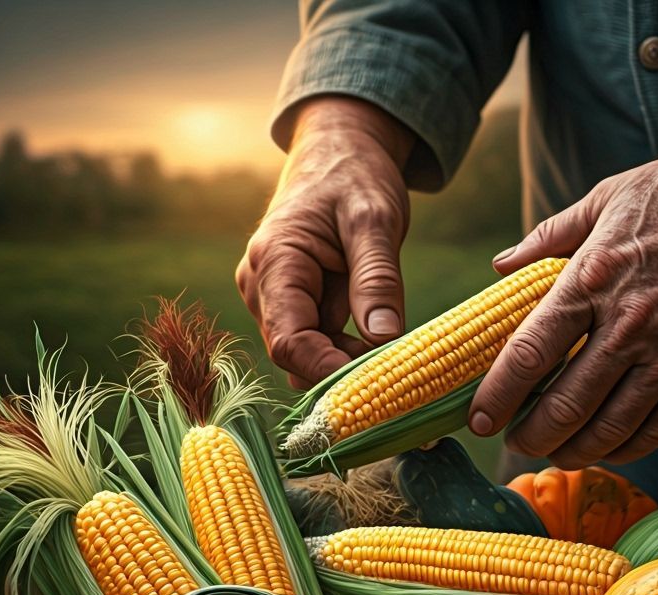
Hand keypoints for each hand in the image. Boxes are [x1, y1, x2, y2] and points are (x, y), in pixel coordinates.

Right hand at [235, 97, 413, 387]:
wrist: (340, 152)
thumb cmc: (355, 175)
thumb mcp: (376, 219)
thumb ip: (377, 277)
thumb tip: (383, 337)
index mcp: (275, 263)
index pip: (289, 342)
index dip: (327, 371)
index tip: (375, 380)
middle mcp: (262, 287)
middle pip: (295, 356)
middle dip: (342, 370)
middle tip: (396, 367)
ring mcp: (274, 299)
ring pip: (306, 356)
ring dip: (347, 360)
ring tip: (393, 344)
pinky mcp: (293, 305)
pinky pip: (317, 343)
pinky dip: (348, 350)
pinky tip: (380, 337)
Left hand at [470, 96, 657, 466]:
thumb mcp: (607, 197)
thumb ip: (548, 237)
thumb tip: (500, 267)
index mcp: (592, 280)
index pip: (528, 355)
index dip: (495, 397)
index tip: (478, 419)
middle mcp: (628, 325)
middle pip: (563, 408)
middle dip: (530, 437)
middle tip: (516, 442)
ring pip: (608, 430)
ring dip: (573, 452)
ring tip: (556, 452)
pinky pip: (657, 430)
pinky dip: (624, 449)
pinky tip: (606, 448)